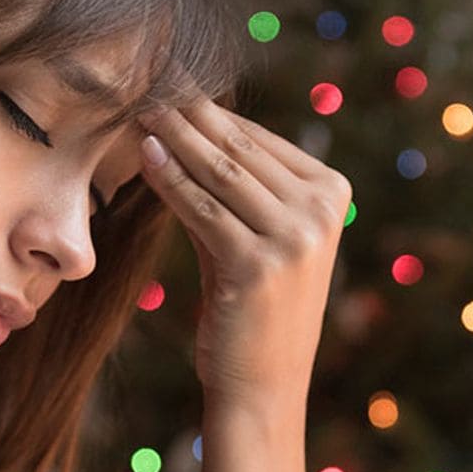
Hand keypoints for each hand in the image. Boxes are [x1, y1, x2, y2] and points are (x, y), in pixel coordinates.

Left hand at [135, 99, 352, 413]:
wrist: (264, 386)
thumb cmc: (253, 310)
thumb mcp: (254, 237)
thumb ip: (232, 187)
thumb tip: (184, 123)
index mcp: (332, 193)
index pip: (260, 139)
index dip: (210, 112)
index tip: (171, 86)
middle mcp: (321, 211)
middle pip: (239, 149)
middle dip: (189, 114)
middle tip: (147, 84)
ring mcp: (295, 237)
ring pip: (219, 172)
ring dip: (175, 137)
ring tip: (140, 111)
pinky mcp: (258, 264)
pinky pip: (201, 208)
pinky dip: (169, 179)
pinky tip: (145, 156)